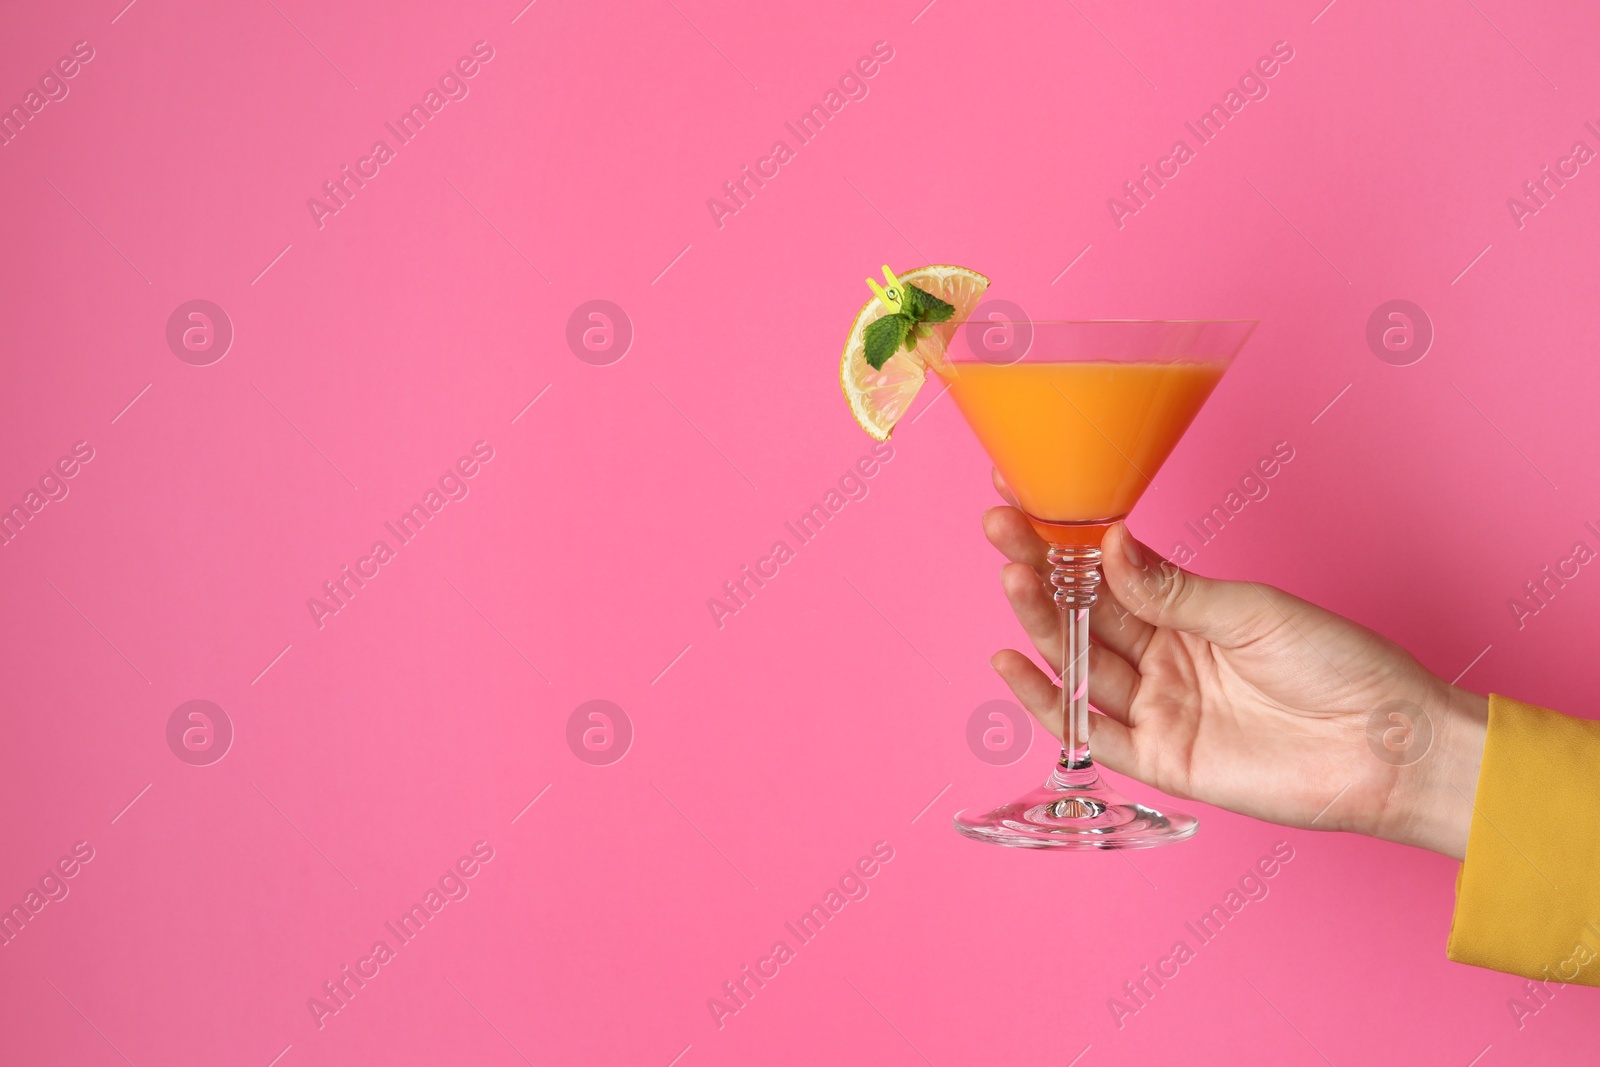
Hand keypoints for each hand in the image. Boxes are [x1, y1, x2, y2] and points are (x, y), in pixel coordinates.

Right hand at [984, 485, 1487, 859]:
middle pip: (1083, 610)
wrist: (1389, 745)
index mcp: (1187, 610)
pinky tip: (1013, 663)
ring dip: (1040, 620)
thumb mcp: (1253, 612)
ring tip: (1011, 577)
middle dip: (1039, 567)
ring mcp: (1158, 706)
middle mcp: (1163, 656)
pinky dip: (1048, 700)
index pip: (1108, 568)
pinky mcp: (1162, 758)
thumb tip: (1109, 545)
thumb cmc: (1342, 667)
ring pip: (1079, 661)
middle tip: (1001, 528)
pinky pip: (1090, 731)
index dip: (1062, 536)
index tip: (1021, 494)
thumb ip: (1172, 590)